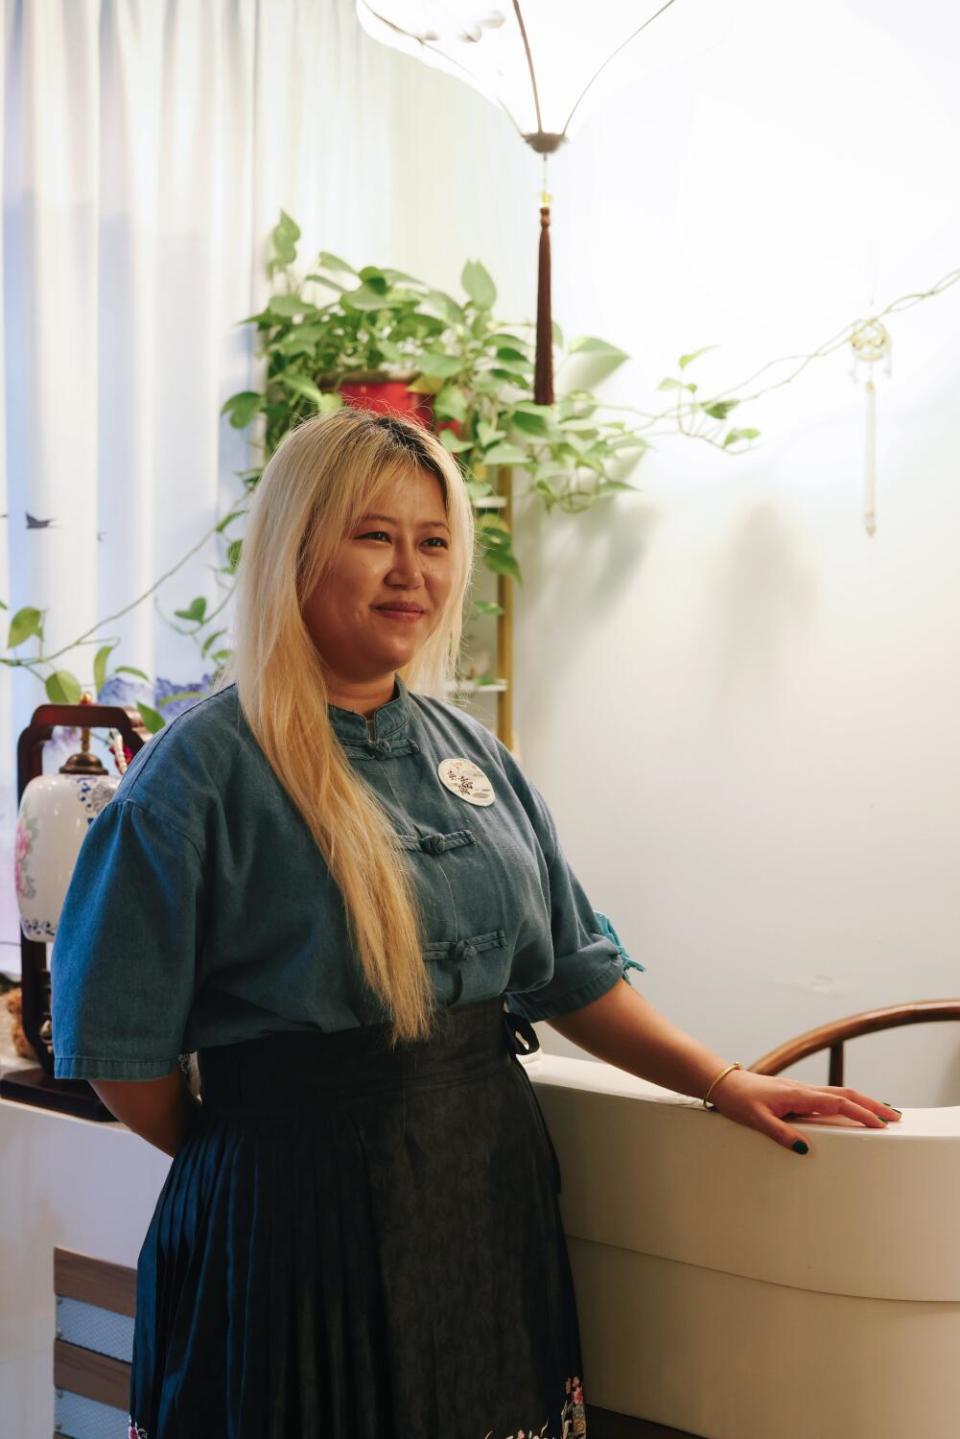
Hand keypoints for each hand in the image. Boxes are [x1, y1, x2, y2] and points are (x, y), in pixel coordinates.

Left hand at [708, 1069, 901, 1154]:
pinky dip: (847, 1102)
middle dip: (872, 1104)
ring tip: (882, 1114)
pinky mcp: (797, 1094)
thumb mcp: (757, 1121)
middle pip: (846, 1094)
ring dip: (862, 1102)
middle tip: (895, 1116)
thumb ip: (782, 1135)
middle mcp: (804, 1090)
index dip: (861, 1113)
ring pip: (839, 1094)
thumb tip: (806, 1150)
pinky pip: (829, 1096)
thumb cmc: (739, 1100)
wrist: (724, 1083)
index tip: (881, 1124)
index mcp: (798, 1095)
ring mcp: (801, 1090)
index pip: (838, 1103)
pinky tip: (851, 1110)